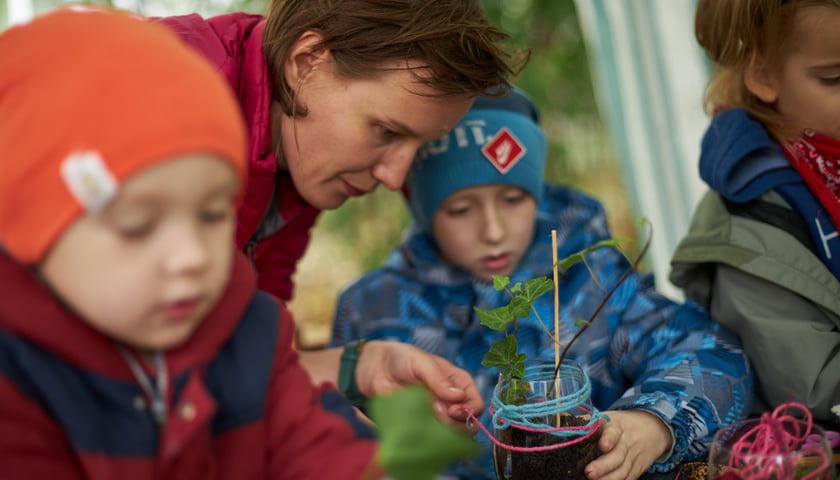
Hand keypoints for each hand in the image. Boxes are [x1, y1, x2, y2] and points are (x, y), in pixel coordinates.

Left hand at [356, 341, 483, 432]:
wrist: (376, 368)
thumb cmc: (403, 359)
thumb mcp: (421, 362)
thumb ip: (438, 379)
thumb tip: (458, 397)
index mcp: (459, 385)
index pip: (476, 405)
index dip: (470, 412)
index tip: (453, 411)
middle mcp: (450, 404)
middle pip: (466, 426)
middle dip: (456, 426)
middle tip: (437, 415)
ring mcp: (435, 417)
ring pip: (449, 437)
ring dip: (440, 434)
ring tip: (424, 421)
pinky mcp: (419, 426)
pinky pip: (428, 440)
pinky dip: (424, 440)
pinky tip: (414, 430)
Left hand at [584, 409, 672, 479]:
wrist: (653, 427)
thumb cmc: (621, 424)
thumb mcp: (608, 417)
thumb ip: (589, 422)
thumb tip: (563, 418)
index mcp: (617, 426)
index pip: (614, 431)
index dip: (609, 438)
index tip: (603, 445)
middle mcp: (626, 442)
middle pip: (617, 456)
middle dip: (603, 466)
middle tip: (589, 472)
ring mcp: (633, 458)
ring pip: (623, 471)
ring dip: (609, 479)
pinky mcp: (637, 470)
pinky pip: (628, 479)